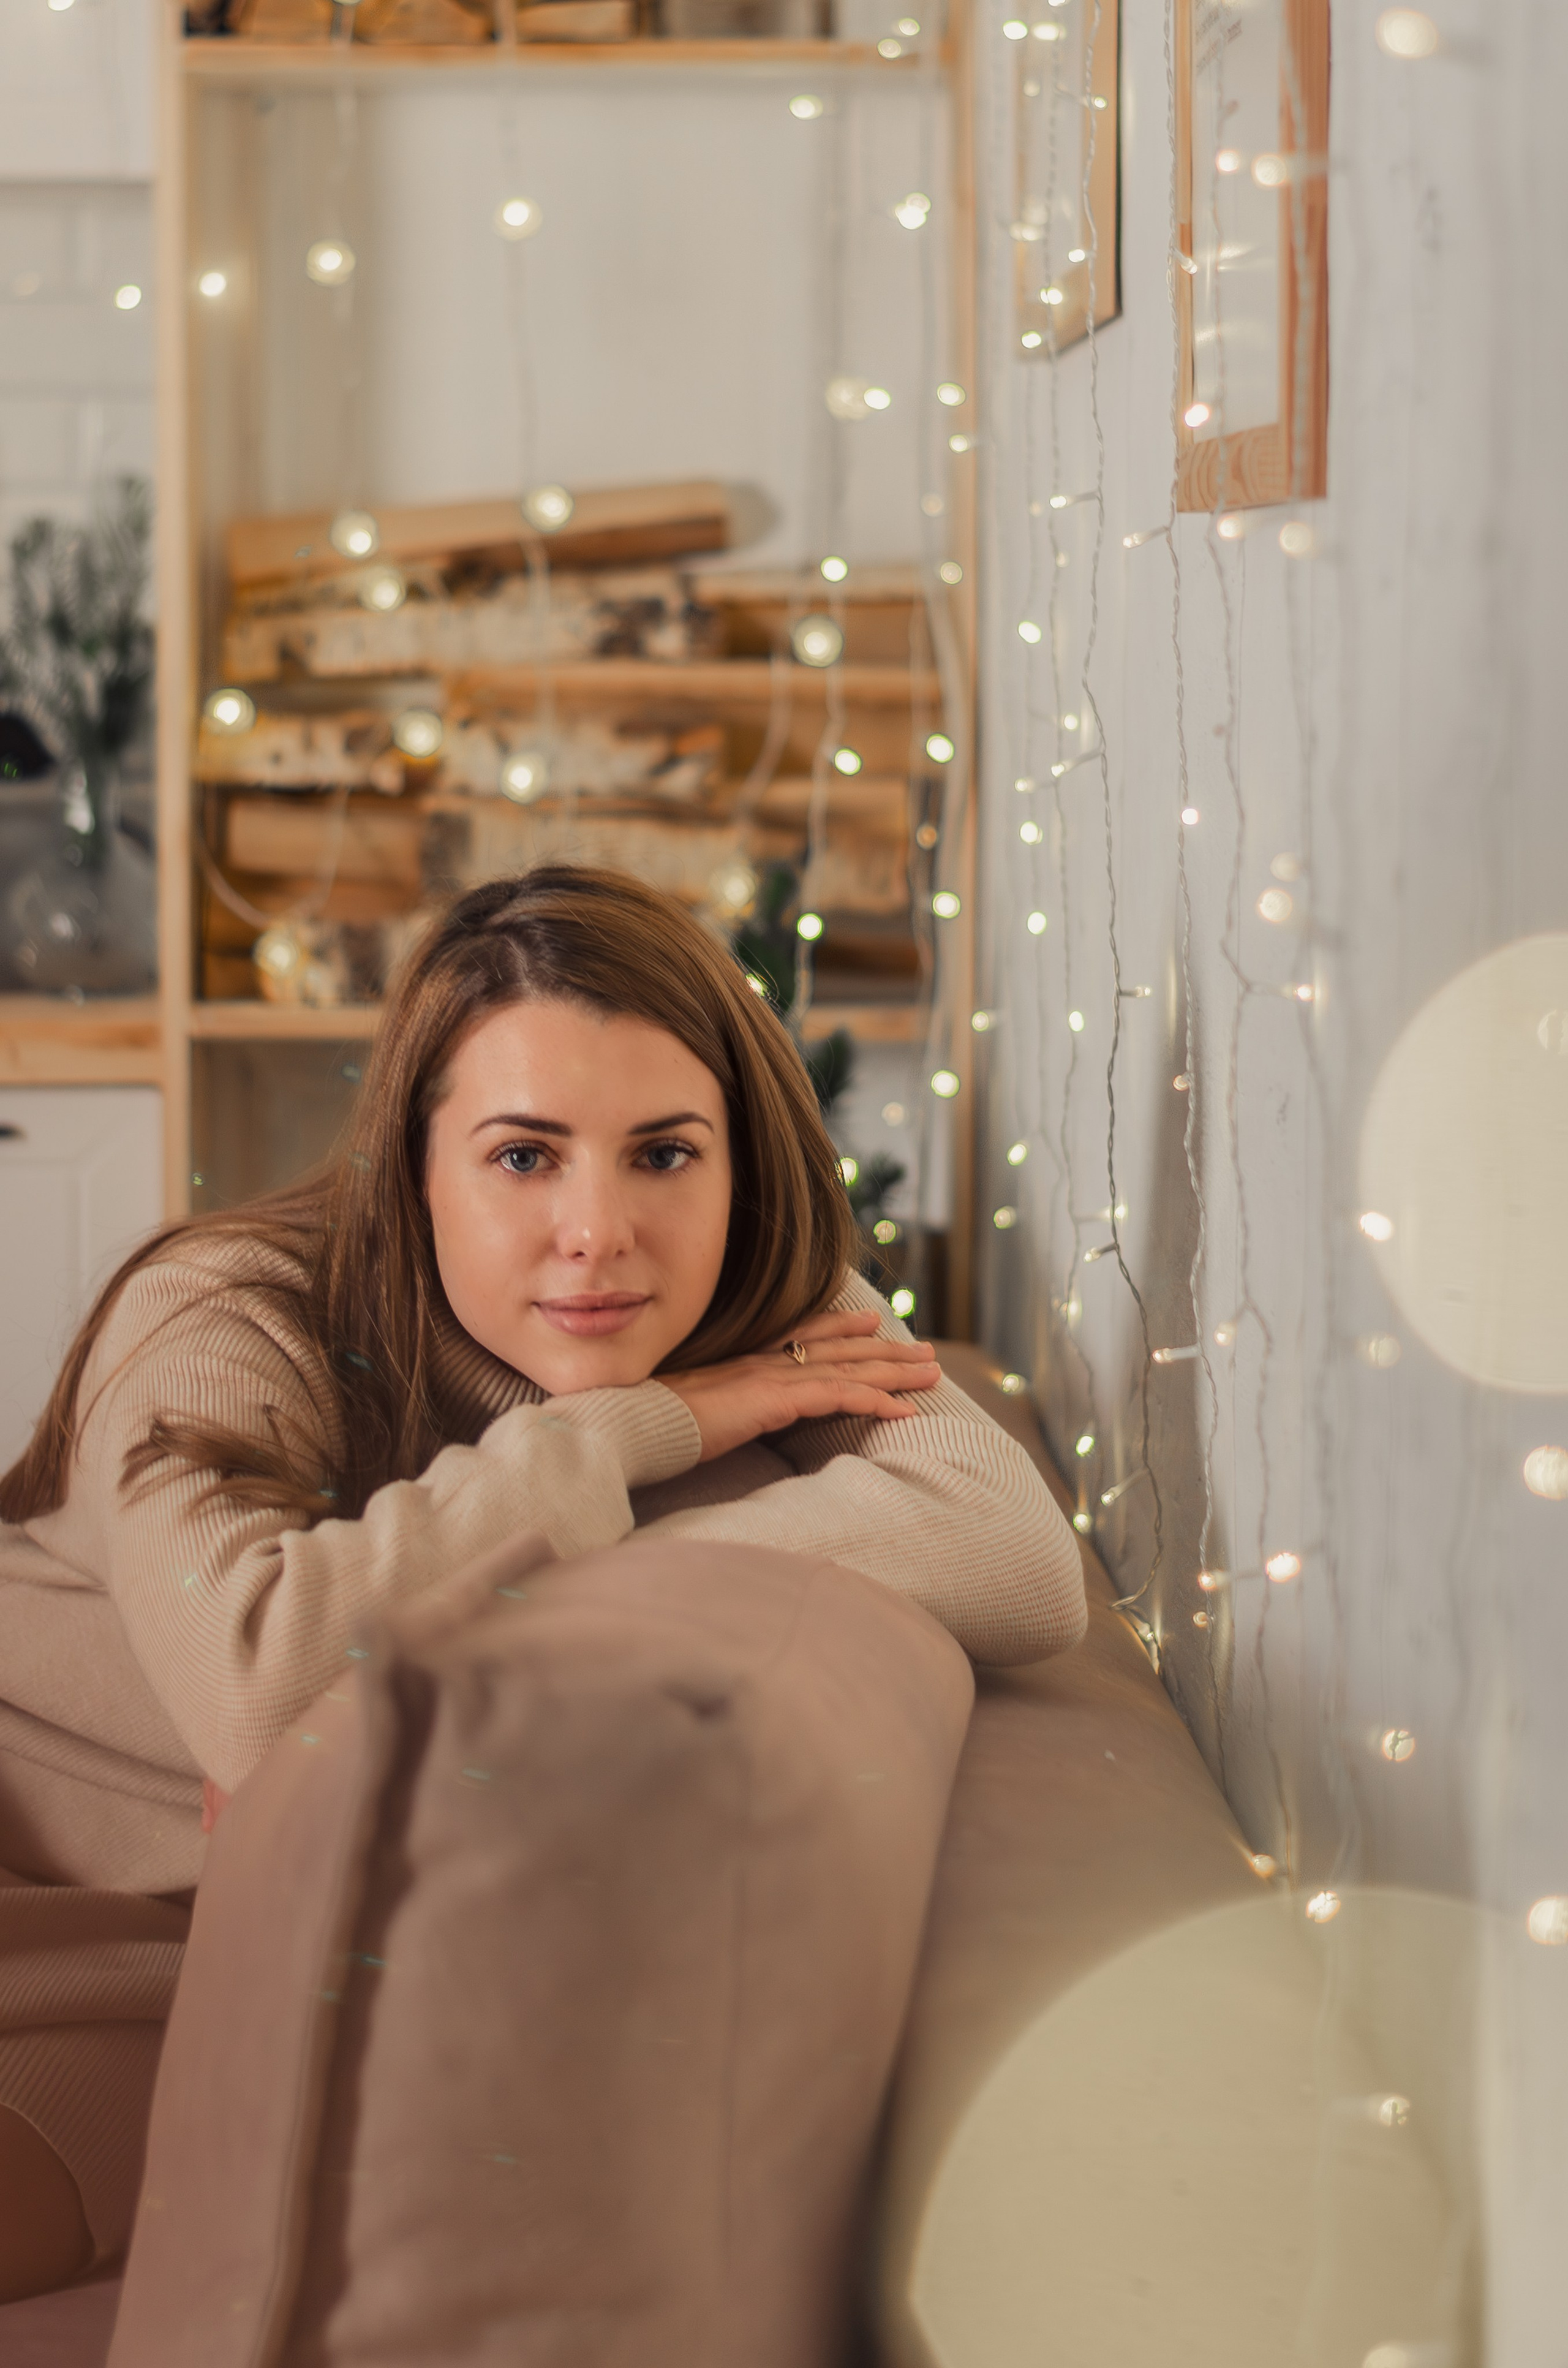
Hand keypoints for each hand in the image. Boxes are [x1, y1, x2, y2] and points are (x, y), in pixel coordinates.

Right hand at [660, 1308, 940, 1464]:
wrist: (632, 1423)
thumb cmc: (651, 1425)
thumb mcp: (691, 1415)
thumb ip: (715, 1412)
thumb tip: (720, 1423)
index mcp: (742, 1363)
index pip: (800, 1337)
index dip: (838, 1328)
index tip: (869, 1323)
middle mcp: (762, 1362)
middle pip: (837, 1350)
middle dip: (884, 1350)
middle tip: (924, 1350)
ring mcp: (771, 1377)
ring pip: (848, 1368)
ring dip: (895, 1371)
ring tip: (932, 1372)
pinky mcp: (776, 1398)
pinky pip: (839, 1395)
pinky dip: (876, 1400)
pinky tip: (905, 1410)